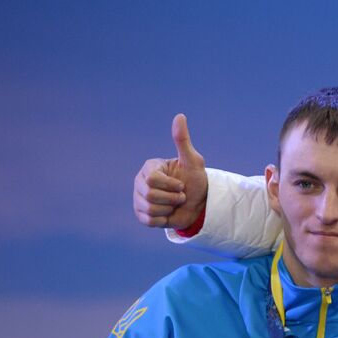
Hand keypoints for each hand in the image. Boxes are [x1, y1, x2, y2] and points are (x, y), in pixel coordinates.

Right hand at [133, 113, 208, 229]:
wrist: (199, 204)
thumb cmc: (195, 180)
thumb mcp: (193, 161)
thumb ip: (183, 140)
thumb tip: (180, 116)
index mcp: (149, 168)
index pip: (153, 180)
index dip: (172, 185)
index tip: (182, 184)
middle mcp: (140, 182)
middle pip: (150, 195)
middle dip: (172, 198)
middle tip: (180, 195)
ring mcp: (138, 198)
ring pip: (150, 209)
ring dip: (170, 209)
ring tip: (175, 203)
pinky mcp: (141, 215)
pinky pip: (150, 221)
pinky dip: (164, 220)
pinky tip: (169, 213)